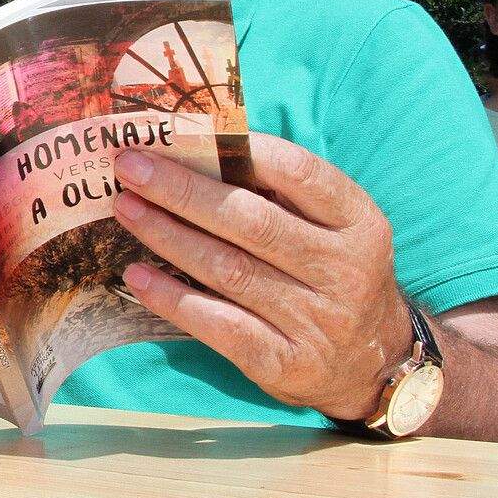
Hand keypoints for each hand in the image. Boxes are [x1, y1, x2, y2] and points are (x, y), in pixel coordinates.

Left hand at [110, 132, 411, 419]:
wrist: (373, 364)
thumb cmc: (330, 274)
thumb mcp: (330, 229)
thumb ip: (278, 194)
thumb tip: (193, 149)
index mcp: (358, 223)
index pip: (299, 172)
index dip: (238, 148)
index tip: (180, 133)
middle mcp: (343, 270)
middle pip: (251, 222)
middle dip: (182, 190)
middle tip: (129, 167)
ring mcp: (316, 320)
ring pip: (228, 270)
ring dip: (167, 236)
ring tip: (125, 208)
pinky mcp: (285, 363)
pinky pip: (219, 325)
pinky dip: (173, 298)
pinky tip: (137, 275)